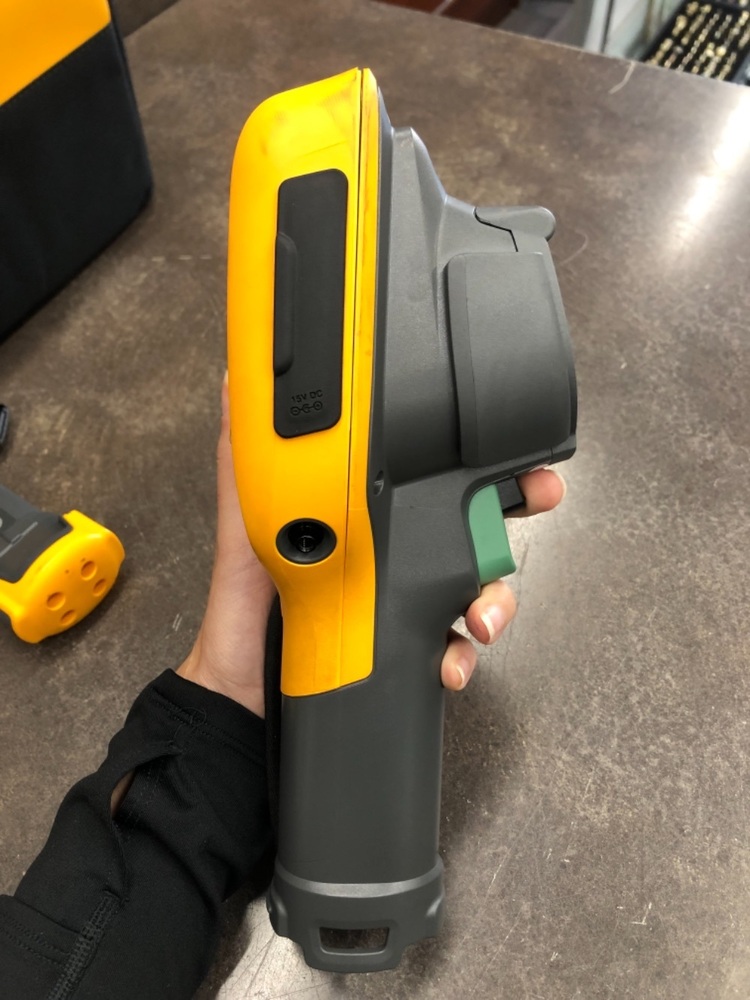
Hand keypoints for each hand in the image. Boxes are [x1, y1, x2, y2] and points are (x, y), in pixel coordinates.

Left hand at [178, 377, 566, 714]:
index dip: (484, 456)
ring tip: (478, 615)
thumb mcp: (245, 519)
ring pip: (483, 589)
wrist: (241, 688)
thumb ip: (248, 455)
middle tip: (541, 496)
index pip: (436, 473)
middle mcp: (398, 552)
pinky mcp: (411, 648)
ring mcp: (408, 602)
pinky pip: (459, 650)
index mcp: (370, 511)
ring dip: (496, 600)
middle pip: (479, 521)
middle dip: (520, 508)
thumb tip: (240, 381)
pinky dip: (463, 658)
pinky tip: (447, 665)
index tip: (517, 442)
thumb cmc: (244, 599)